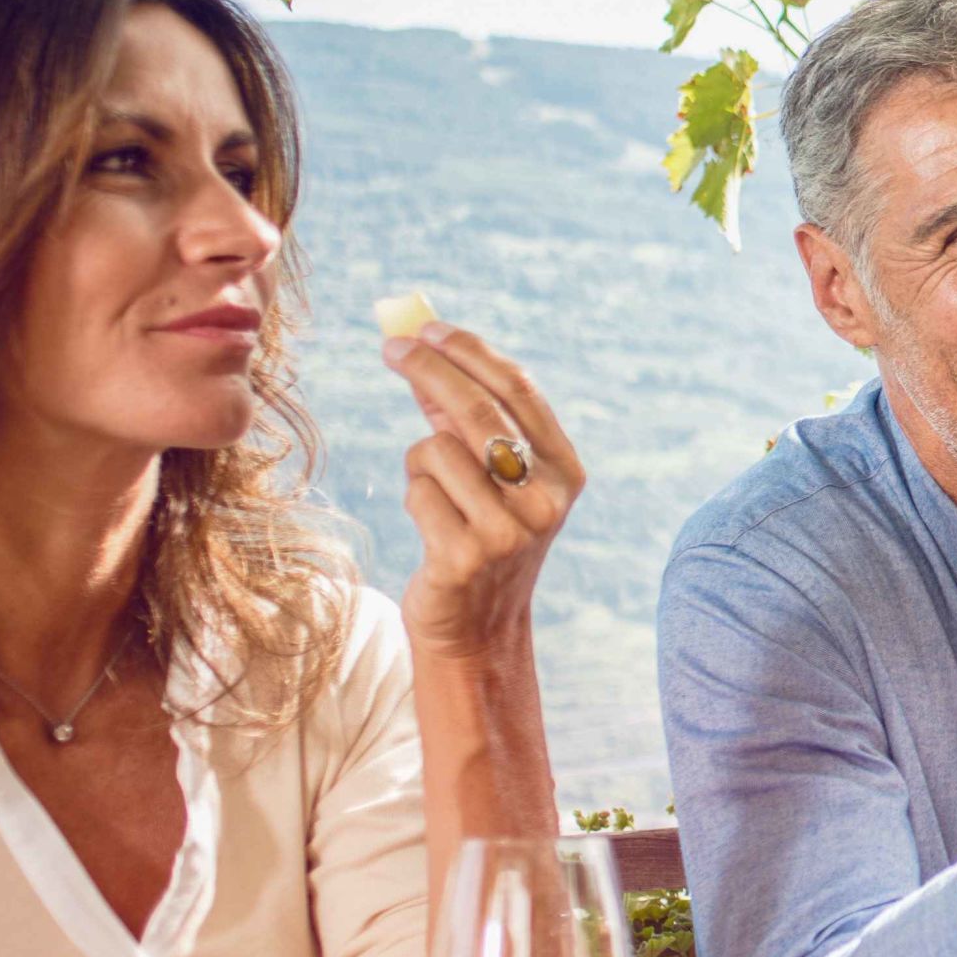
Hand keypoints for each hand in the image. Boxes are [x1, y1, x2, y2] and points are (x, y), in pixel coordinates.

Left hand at [385, 321, 583, 663]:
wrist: (478, 628)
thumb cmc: (479, 536)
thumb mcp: (489, 477)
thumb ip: (464, 419)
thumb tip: (421, 352)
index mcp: (564, 471)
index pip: (518, 390)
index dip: (471, 352)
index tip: (429, 328)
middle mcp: (545, 498)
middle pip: (476, 410)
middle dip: (429, 369)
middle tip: (391, 347)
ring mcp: (509, 530)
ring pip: (435, 451)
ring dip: (420, 464)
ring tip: (437, 498)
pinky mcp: (466, 555)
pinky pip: (418, 492)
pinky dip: (415, 500)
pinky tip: (434, 529)